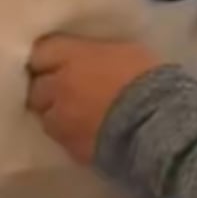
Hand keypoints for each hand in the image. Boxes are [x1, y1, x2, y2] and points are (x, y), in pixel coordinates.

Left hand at [26, 34, 160, 163]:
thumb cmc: (150, 79)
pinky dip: (67, 134)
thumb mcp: (126, 50)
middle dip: (46, 87)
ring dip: (54, 113)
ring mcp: (61, 119)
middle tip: (62, 88)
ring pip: (44, 115)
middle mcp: (59, 85)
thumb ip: (98, 51)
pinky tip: (84, 132)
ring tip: (72, 114)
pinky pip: (60, 138)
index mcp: (73, 56)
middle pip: (36, 85)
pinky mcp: (70, 147)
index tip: (54, 60)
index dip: (46, 57)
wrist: (160, 125)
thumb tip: (91, 54)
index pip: (40, 52)